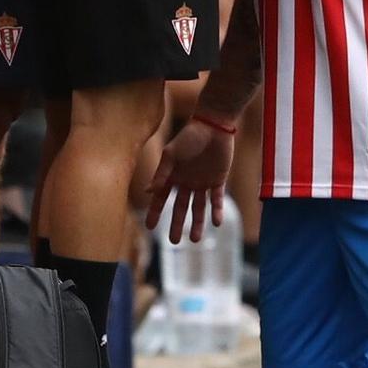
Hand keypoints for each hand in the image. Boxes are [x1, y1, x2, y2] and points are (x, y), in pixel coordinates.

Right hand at [143, 114, 237, 243]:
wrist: (214, 125)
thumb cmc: (189, 136)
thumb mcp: (171, 154)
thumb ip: (162, 173)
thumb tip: (149, 191)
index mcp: (172, 175)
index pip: (161, 198)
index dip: (155, 212)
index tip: (150, 227)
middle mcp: (186, 181)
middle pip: (180, 207)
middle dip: (177, 224)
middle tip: (175, 242)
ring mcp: (202, 182)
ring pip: (199, 207)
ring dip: (198, 222)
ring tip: (196, 240)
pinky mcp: (218, 180)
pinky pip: (217, 199)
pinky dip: (217, 210)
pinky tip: (216, 222)